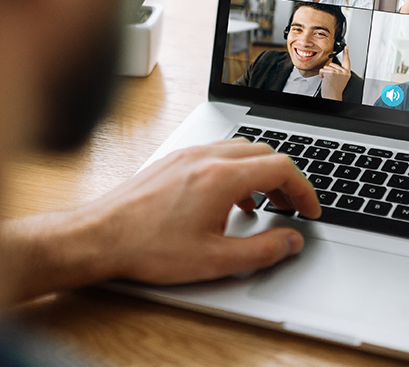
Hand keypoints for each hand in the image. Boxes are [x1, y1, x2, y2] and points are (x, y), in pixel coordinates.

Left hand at [0, 140, 319, 303]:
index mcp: (221, 177)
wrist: (99, 237)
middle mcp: (206, 157)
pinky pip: (216, 154)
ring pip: (240, 150)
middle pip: (264, 153)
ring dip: (260, 173)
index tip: (309, 211)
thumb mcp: (215, 260)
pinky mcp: (172, 160)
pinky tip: (227, 201)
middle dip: (284, 180)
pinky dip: (235, 171)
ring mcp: (187, 155)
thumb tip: (291, 241)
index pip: (281, 168)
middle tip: (291, 208)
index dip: (304, 191)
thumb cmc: (148, 247)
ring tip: (263, 205)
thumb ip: (263, 251)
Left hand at [318, 46, 350, 100]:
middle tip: (331, 79)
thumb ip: (339, 72)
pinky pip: (322, 70)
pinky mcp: (330, 73)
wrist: (332, 96)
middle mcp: (343, 72)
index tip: (346, 47)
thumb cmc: (335, 89)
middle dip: (328, 71)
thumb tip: (333, 67)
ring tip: (328, 81)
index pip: (347, 61)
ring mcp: (337, 72)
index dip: (346, 53)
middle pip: (331, 64)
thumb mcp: (340, 79)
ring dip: (324, 74)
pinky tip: (325, 80)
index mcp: (346, 73)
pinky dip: (321, 75)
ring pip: (326, 67)